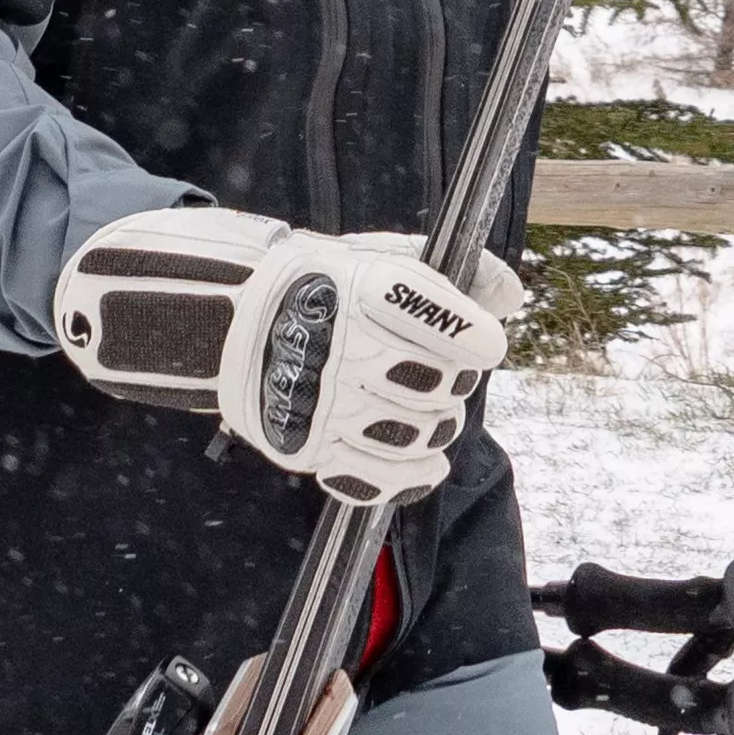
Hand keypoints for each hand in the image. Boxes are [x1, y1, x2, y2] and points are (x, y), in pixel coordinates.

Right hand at [50, 206, 507, 500]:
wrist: (222, 319)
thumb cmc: (317, 283)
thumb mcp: (378, 257)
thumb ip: (448, 276)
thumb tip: (511, 297)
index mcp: (364, 290)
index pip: (456, 332)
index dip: (479, 338)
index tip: (483, 339)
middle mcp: (345, 349)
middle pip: (445, 386)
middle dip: (456, 380)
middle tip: (443, 371)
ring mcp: (325, 403)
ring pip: (422, 434)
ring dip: (438, 425)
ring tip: (428, 410)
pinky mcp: (309, 446)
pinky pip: (379, 477)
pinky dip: (412, 476)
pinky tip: (426, 464)